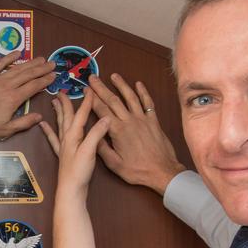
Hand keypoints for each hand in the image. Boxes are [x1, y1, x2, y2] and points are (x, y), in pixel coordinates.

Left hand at [0, 51, 55, 144]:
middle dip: (42, 68)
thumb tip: (39, 117)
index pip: (34, 86)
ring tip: (40, 58)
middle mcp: (7, 86)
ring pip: (17, 68)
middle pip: (28, 74)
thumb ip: (24, 122)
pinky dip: (8, 58)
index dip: (45, 81)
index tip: (53, 76)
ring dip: (30, 62)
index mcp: (14, 99)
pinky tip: (17, 53)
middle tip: (52, 64)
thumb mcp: (6, 130)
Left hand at [39, 89, 110, 197]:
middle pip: (66, 116)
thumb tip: (106, 118)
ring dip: (58, 112)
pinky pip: (53, 138)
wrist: (70, 190)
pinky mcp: (62, 155)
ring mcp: (63, 146)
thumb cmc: (79, 172)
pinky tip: (43, 125)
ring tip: (54, 101)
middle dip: (66, 103)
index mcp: (73, 135)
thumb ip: (97, 133)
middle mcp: (66, 138)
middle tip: (62, 90)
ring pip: (60, 124)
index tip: (89, 89)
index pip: (80, 114)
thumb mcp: (90, 150)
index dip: (86, 101)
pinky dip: (48, 130)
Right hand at [87, 73, 186, 194]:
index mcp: (118, 131)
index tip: (85, 90)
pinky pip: (148, 103)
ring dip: (121, 85)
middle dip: (101, 88)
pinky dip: (143, 92)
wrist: (162, 171)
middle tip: (93, 78)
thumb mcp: (114, 164)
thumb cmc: (138, 171)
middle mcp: (129, 121)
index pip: (101, 110)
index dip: (92, 99)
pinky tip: (139, 84)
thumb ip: (102, 148)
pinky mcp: (153, 121)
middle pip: (113, 100)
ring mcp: (143, 119)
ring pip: (130, 97)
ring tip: (114, 76)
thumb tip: (91, 135)